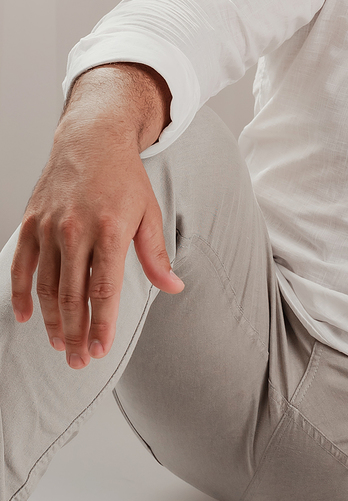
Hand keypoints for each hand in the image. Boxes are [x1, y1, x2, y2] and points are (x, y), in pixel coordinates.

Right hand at [12, 100, 183, 367]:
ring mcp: (50, 227)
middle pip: (72, 295)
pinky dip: (21, 294)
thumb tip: (174, 288)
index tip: (101, 351)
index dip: (102, 324)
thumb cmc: (125, 178)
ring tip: (61, 344)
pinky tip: (26, 316)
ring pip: (45, 285)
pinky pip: (22, 266)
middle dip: (76, 333)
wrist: (91, 139)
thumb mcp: (149, 212)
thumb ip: (156, 256)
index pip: (104, 289)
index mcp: (110, 229)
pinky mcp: (31, 223)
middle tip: (79, 361)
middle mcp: (76, 229)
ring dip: (51, 320)